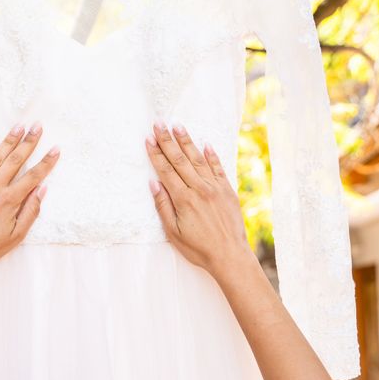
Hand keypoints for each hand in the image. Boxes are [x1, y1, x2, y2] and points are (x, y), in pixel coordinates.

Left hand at [0, 122, 59, 281]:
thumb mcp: (17, 235)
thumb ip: (31, 210)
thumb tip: (43, 189)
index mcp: (10, 201)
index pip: (33, 176)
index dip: (46, 162)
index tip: (55, 149)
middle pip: (15, 160)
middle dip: (29, 142)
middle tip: (38, 126)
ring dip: (8, 141)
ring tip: (19, 126)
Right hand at [145, 120, 251, 283]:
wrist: (230, 256)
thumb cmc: (198, 248)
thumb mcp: (173, 232)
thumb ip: (163, 206)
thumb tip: (154, 183)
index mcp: (184, 199)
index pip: (166, 170)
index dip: (156, 154)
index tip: (148, 139)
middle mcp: (200, 189)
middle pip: (180, 160)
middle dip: (168, 140)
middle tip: (159, 123)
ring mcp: (215, 188)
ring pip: (198, 159)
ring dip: (187, 141)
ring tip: (178, 126)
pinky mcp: (228, 191)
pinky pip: (218, 168)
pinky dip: (211, 155)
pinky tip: (205, 144)